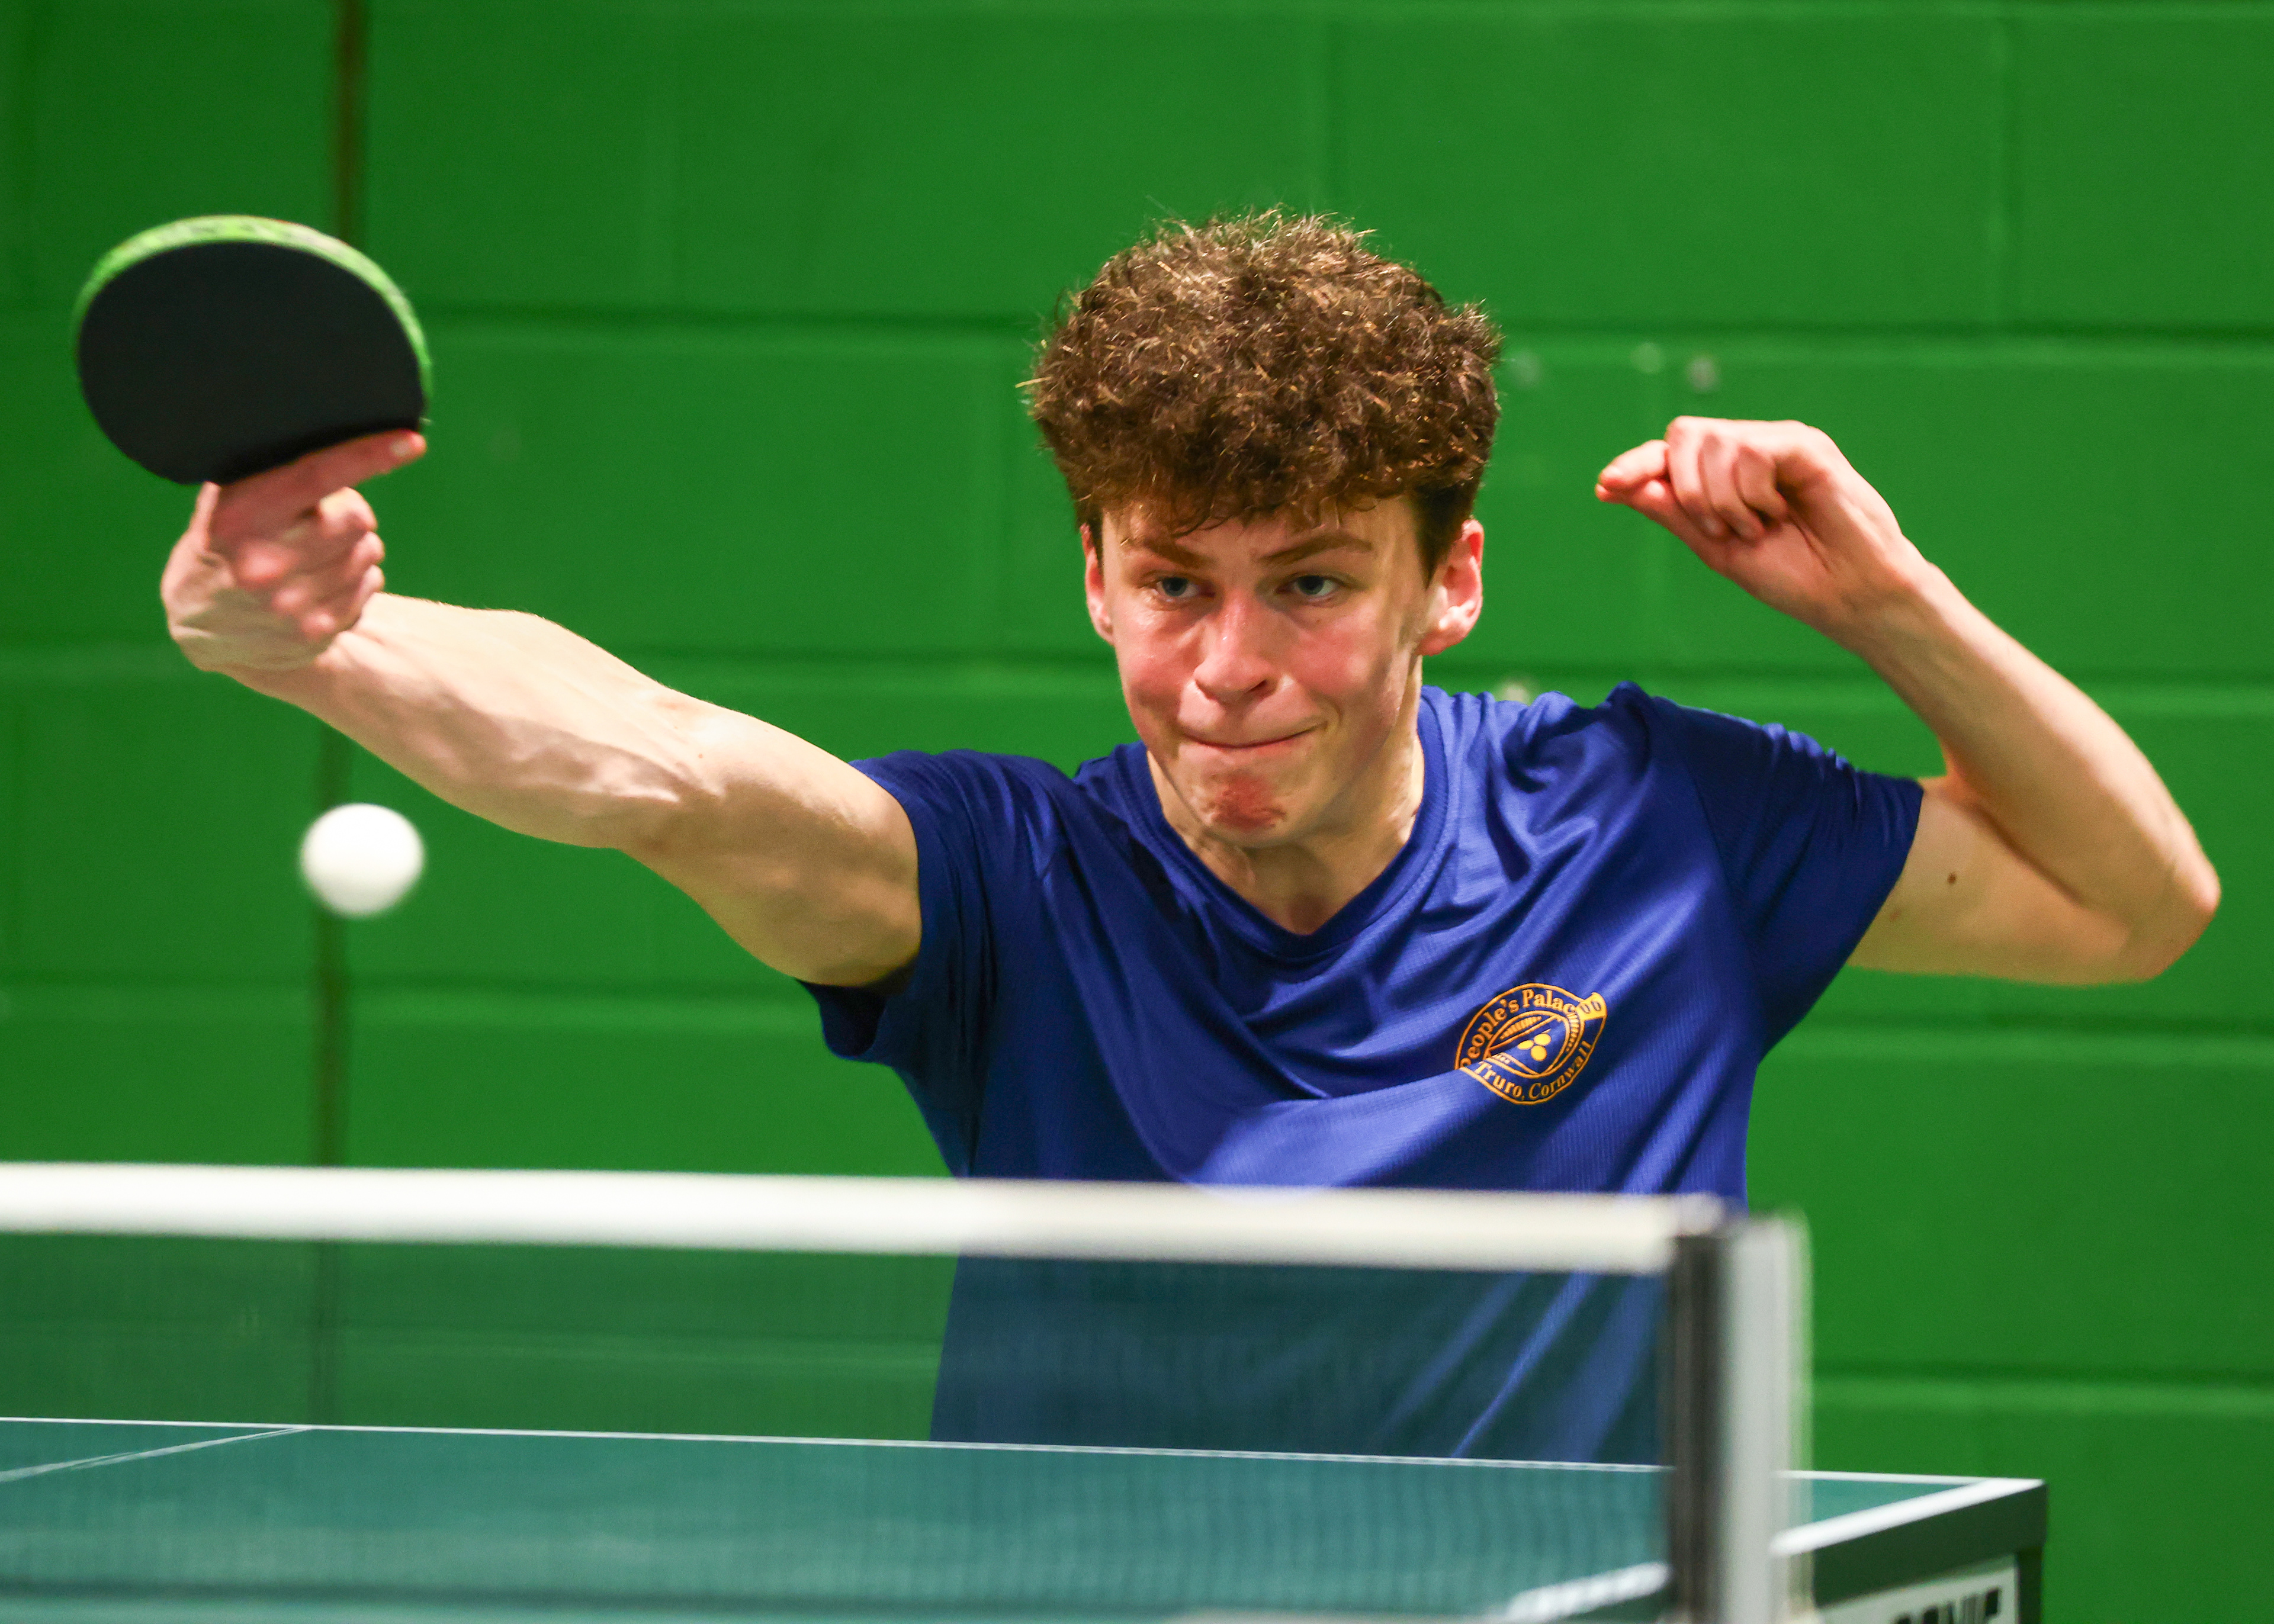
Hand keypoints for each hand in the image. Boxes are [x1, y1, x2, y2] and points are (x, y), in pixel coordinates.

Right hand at [162, 432, 423, 671]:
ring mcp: (292, 603)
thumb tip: (343, 442)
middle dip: (350, 512)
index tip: (410, 441)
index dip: (369, 455)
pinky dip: (357, 579)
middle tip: (322, 518)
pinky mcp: (315, 632)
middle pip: (358, 517)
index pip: (317, 476)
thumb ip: (273, 473)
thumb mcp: (228, 500)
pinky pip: (369, 586)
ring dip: (355, 547)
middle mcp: (265, 562)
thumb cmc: (223, 542)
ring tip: (318, 552)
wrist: (198, 623)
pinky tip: (322, 581)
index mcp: (240, 517)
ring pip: (369, 552)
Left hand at [1595, 418, 1932, 638]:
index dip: (1634, 465)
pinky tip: (1776, 512)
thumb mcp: (1717, 548)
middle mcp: (1747, 451)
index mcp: (1723, 476)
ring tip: (1756, 527)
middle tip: (1717, 531)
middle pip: (1682, 436)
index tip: (1605, 487)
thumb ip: (1674, 515)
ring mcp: (1776, 443)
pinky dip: (1750, 491)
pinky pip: (1751, 450)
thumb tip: (1623, 486)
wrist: (1847, 594)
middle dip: (1685, 491)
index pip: (1667, 454)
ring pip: (1713, 443)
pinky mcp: (1805, 445)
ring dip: (1722, 499)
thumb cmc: (1791, 574)